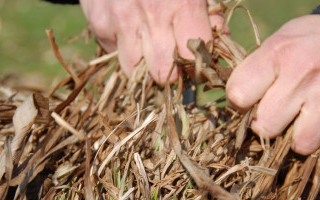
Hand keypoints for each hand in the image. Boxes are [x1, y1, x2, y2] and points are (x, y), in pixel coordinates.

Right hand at [79, 0, 222, 83]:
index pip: (193, 58)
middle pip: (163, 73)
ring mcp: (122, 21)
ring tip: (149, 46)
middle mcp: (151, 15)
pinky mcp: (100, 25)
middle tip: (171, 58)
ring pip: (135, 71)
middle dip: (170, 72)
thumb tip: (219, 39)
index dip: (196, 66)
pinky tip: (129, 28)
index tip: (195, 64)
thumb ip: (207, 11)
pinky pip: (116, 54)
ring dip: (144, 65)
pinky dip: (125, 48)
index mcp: (183, 3)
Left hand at [226, 15, 319, 154]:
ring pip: (300, 144)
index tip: (249, 103)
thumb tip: (236, 106)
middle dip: (267, 126)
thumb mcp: (278, 43)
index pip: (238, 96)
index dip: (240, 105)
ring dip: (298, 138)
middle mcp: (302, 75)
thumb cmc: (310, 42)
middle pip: (265, 128)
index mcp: (278, 54)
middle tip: (275, 116)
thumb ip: (255, 72)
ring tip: (301, 122)